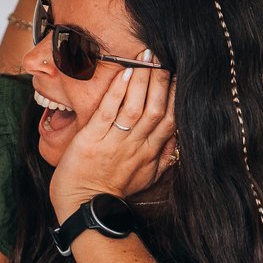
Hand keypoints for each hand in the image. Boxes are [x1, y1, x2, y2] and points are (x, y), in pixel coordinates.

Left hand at [50, 63, 175, 220]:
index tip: (179, 73)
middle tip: (160, 56)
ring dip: (141, 80)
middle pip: (155, 109)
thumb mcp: (146, 177)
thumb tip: (178, 140)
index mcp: (150, 153)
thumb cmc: (112, 189)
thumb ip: (163, 158)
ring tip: (144, 57)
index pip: (170, 119)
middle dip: (160, 80)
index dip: (176, 95)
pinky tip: (124, 74)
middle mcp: (136, 146)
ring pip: (134, 107)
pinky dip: (117, 93)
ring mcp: (114, 142)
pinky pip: (108, 113)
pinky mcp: (92, 140)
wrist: (83, 206)